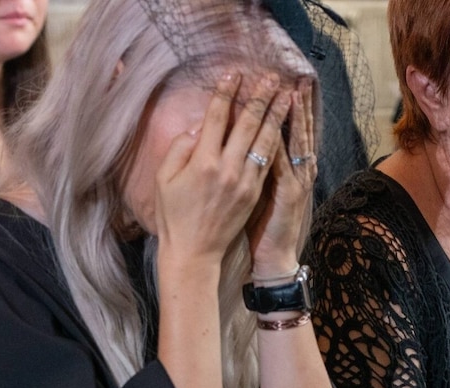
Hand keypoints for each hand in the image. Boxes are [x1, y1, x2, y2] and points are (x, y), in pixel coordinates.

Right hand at [154, 72, 291, 268]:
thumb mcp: (164, 179)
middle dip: (260, 97)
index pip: (217, 117)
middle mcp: (227, 168)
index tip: (234, 73)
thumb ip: (179, 148)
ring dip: (276, 115)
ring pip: (265, 141)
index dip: (226, 92)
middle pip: (247, 123)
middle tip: (271, 77)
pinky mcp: (254, 194)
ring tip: (286, 95)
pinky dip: (277, 142)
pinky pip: (268, 162)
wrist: (193, 252)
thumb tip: (199, 128)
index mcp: (202, 162)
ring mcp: (244, 182)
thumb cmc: (173, 216)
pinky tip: (282, 128)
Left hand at [247, 79, 316, 276]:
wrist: (273, 259)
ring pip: (296, 143)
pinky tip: (276, 128)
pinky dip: (281, 146)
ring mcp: (295, 182)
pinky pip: (284, 165)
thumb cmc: (261, 228)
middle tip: (294, 78)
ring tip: (291, 93)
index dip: (285, 109)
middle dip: (295, 104)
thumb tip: (240, 144)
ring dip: (294, 118)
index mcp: (286, 170)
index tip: (280, 84)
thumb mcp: (258, 192)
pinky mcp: (289, 195)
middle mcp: (295, 172)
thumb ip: (253, 167)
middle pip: (297, 131)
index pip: (286, 132)